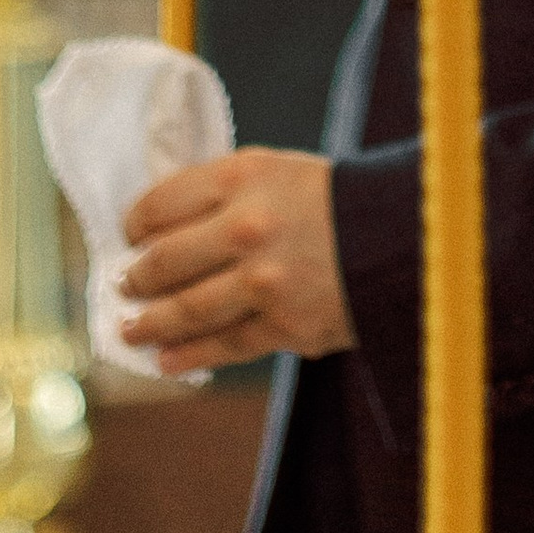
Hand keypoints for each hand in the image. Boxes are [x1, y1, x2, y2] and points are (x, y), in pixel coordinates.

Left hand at [119, 148, 350, 373]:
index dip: (136, 224)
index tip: (129, 236)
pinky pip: (225, 345)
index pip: (162, 203)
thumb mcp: (278, 172)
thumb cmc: (335, 200)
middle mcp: (247, 227)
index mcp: (241, 178)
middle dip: (136, 278)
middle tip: (124, 285)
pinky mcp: (286, 325)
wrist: (408, 236)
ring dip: (150, 324)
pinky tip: (167, 360)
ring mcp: (265, 281)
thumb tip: (163, 231)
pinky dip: (189, 356)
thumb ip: (224, 193)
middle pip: (166, 261)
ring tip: (130, 331)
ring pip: (187, 310)